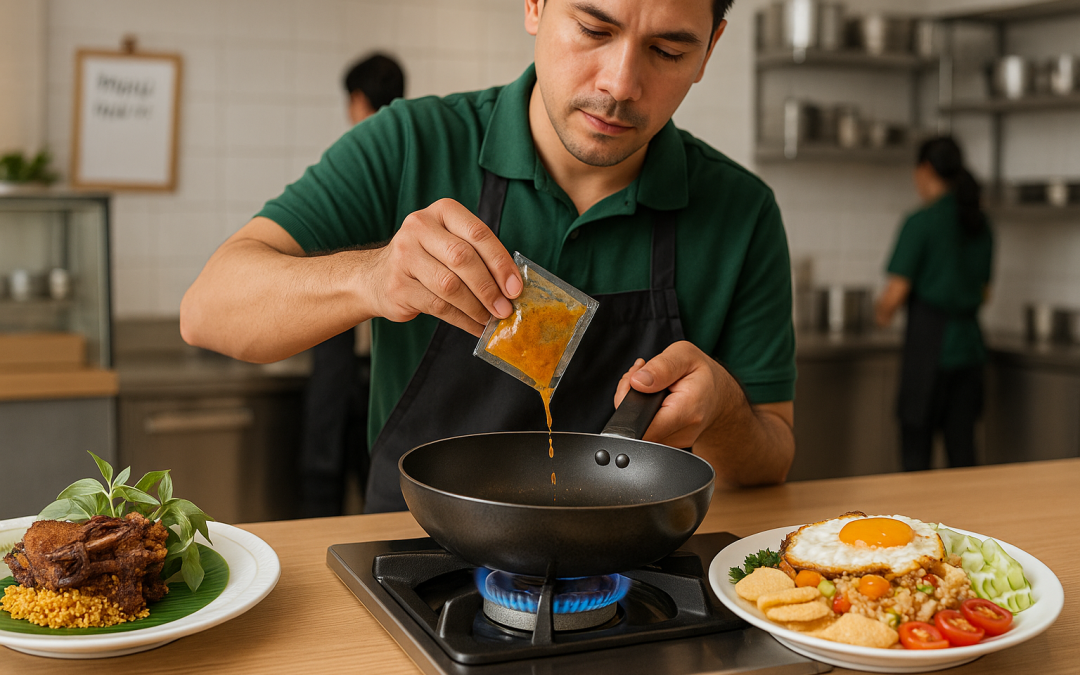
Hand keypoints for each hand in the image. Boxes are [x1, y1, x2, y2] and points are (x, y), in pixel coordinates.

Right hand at [368, 199, 521, 335]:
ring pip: (450, 285)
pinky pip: (438, 306)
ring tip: (490, 319)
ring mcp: (404, 256)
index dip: (500, 262)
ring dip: (476, 307)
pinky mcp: (398, 285)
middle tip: (505, 308)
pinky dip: (462, 319)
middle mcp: (419, 227)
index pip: (478, 234)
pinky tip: (474, 326)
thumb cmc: (427, 259)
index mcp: (442, 211)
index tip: (516, 288)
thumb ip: (478, 256)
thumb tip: (512, 287)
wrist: (376, 276)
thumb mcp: (450, 243)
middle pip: (463, 258)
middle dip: (489, 287)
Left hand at [613, 341, 733, 448]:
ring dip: (633, 406)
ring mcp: (676, 441)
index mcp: (687, 410)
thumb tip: (637, 382)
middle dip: (627, 399)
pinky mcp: (669, 443)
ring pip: (638, 429)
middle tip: (639, 377)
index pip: (643, 424)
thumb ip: (661, 367)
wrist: (719, 395)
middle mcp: (683, 432)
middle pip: (636, 426)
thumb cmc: (703, 373)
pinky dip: (641, 414)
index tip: (634, 380)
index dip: (627, 401)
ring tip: (649, 386)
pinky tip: (651, 399)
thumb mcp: (685, 355)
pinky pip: (645, 431)